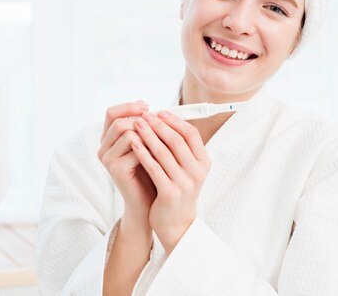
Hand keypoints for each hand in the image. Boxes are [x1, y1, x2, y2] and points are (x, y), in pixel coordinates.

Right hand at [98, 102, 155, 224]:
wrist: (149, 202)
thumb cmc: (150, 172)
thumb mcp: (146, 145)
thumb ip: (143, 128)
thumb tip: (150, 108)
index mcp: (108, 139)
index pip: (111, 113)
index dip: (129, 106)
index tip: (148, 106)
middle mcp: (103, 148)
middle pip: (118, 121)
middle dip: (140, 119)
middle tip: (158, 122)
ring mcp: (107, 159)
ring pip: (127, 132)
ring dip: (148, 132)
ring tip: (161, 137)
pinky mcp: (116, 169)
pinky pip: (135, 148)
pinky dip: (150, 146)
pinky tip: (161, 152)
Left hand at [131, 110, 210, 253]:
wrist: (176, 224)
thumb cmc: (176, 190)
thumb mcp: (185, 169)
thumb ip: (179, 148)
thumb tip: (164, 119)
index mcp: (203, 163)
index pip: (191, 134)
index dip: (174, 121)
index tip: (160, 112)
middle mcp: (197, 172)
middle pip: (177, 141)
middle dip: (159, 125)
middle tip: (145, 114)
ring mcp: (184, 183)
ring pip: (163, 152)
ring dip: (148, 135)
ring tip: (136, 124)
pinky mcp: (170, 193)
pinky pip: (154, 168)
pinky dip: (143, 153)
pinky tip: (133, 143)